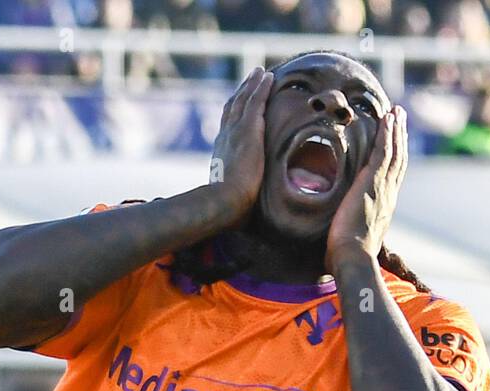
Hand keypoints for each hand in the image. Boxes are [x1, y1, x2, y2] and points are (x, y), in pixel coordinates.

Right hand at [208, 67, 272, 228]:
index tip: (241, 105)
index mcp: (221, 153)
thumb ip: (240, 200)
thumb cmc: (229, 211)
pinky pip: (255, 102)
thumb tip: (247, 217)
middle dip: (242, 93)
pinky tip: (268, 77)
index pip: (228, 128)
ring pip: (244, 101)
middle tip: (251, 80)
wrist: (222, 204)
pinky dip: (260, 88)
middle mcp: (224, 138)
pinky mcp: (248, 131)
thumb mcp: (235, 202)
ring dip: (252, 85)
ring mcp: (235, 133)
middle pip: (233, 108)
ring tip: (261, 73)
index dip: (234, 115)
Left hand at [326, 106, 407, 272]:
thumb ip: (348, 228)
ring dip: (396, 130)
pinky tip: (388, 118)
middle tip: (400, 120)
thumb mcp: (350, 238)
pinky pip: (384, 151)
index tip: (395, 144)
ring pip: (394, 152)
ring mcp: (383, 187)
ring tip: (396, 112)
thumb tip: (337, 232)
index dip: (395, 158)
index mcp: (384, 207)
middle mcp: (388, 194)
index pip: (392, 177)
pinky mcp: (374, 182)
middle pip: (398, 160)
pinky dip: (388, 134)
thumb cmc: (347, 255)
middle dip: (399, 139)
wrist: (352, 257)